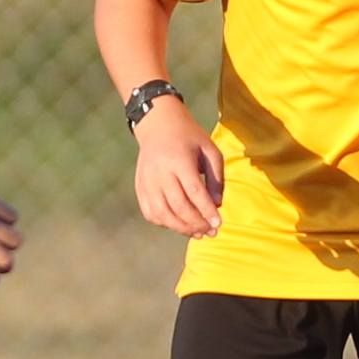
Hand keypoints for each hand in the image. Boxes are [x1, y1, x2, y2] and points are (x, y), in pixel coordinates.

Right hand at [130, 106, 224, 236]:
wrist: (158, 125)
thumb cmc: (189, 138)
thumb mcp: (210, 150)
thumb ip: (216, 178)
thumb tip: (217, 205)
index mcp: (179, 159)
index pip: (194, 192)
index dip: (207, 211)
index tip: (219, 224)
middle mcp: (160, 172)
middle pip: (178, 206)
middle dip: (196, 223)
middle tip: (211, 232)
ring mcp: (147, 181)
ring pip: (163, 214)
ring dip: (182, 228)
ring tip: (198, 233)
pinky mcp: (140, 187)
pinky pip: (150, 213)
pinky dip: (165, 223)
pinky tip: (180, 225)